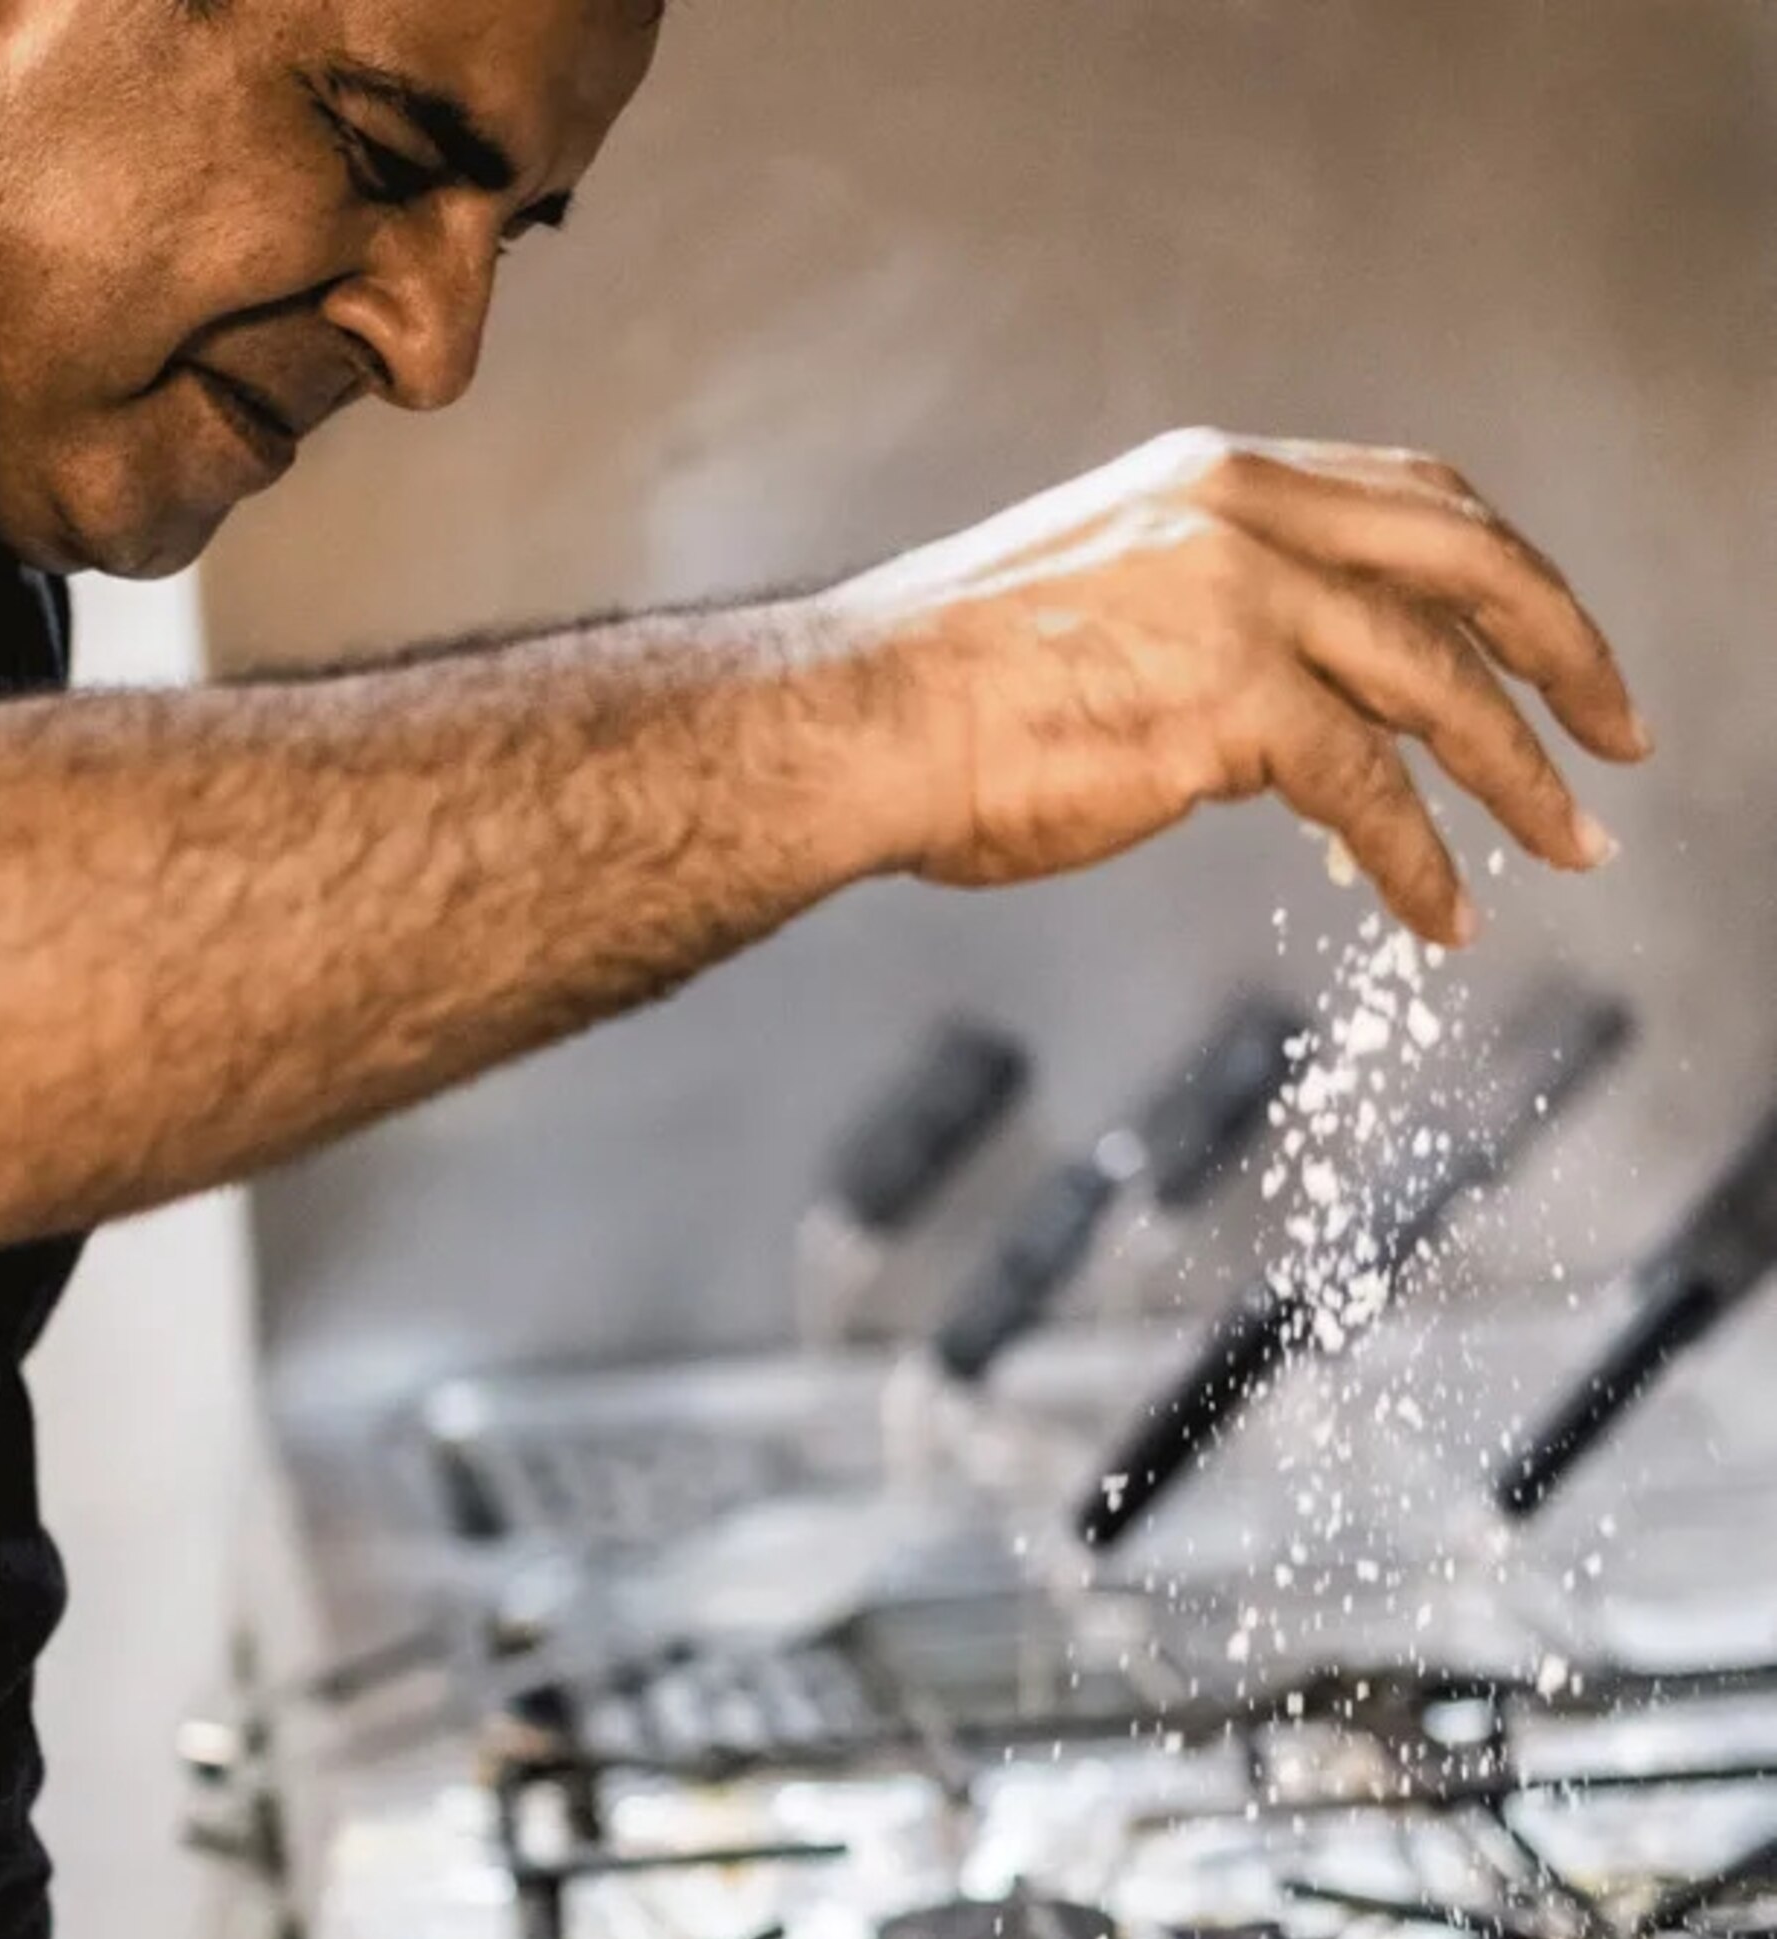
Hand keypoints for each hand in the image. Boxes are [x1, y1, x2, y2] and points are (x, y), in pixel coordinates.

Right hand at [828, 429, 1648, 943]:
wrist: (853, 721)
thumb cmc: (937, 693)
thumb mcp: (1092, 608)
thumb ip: (1197, 629)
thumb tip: (1272, 727)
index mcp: (1213, 480)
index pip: (1410, 498)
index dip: (1502, 569)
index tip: (1546, 636)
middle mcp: (1243, 515)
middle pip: (1467, 562)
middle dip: (1567, 648)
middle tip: (1624, 732)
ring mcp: (1242, 601)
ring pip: (1441, 683)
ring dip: (1523, 775)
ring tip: (1570, 848)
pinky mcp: (1231, 703)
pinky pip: (1371, 795)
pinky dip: (1422, 864)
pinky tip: (1443, 918)